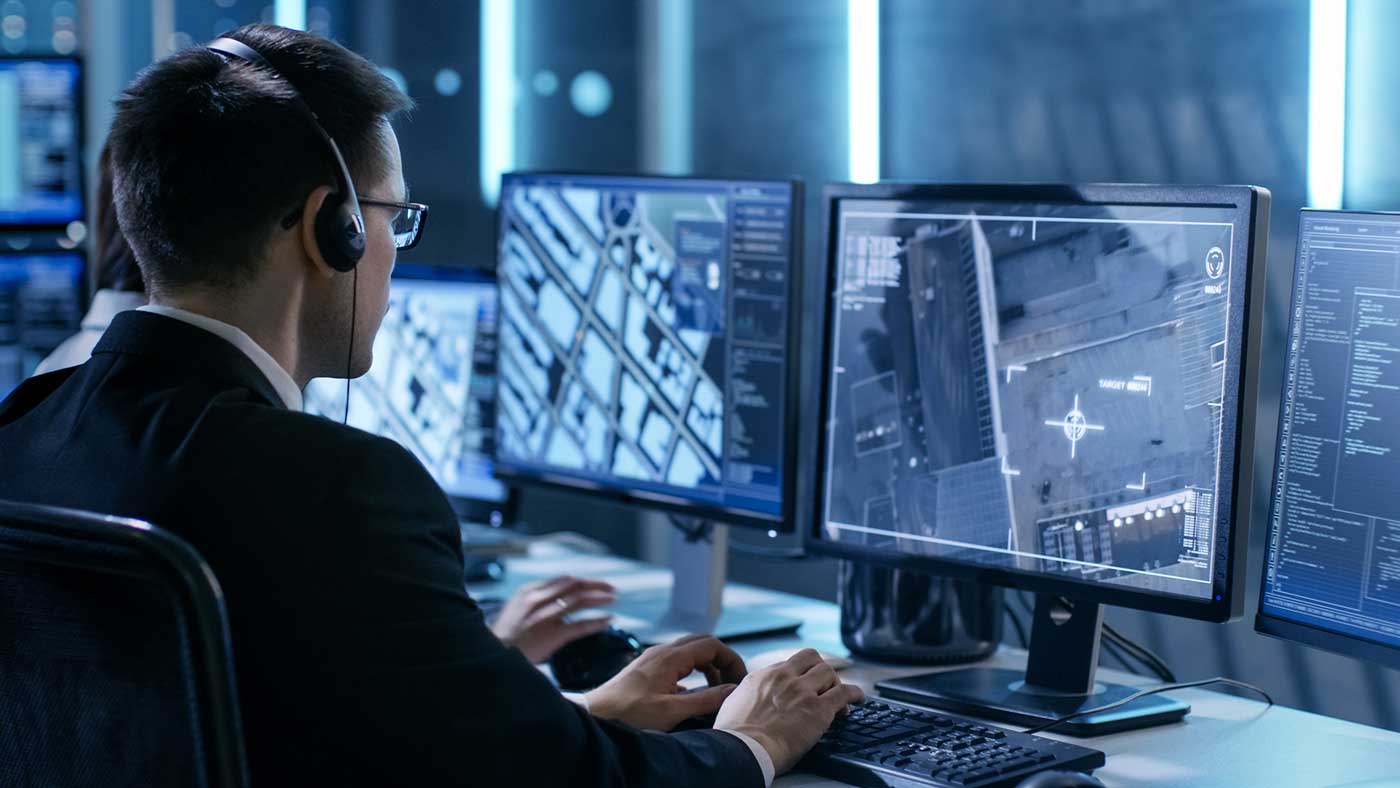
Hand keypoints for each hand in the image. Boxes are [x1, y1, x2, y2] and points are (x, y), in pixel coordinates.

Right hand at [489, 575, 616, 662]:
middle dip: (595, 585)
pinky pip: (580, 625)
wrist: (491, 657)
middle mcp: (538, 600)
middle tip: (612, 588)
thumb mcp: (517, 610)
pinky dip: (597, 621)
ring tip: (613, 599)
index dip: (583, 580)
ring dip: (600, 598)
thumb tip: (560, 597)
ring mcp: (545, 617)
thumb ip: (537, 601)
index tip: (597, 583)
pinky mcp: (552, 635)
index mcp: (529, 591)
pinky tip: (608, 619)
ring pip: (579, 601)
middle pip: (574, 586)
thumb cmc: (505, 637)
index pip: (564, 580)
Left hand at [585, 633, 746, 730]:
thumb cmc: (629, 714)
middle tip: (730, 682)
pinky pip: (677, 660)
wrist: (595, 714)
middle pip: (702, 642)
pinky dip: (692, 670)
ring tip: (715, 689)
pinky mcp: (646, 666)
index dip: (731, 660)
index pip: (712, 645)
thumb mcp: (672, 711)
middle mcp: (662, 651)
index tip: (739, 680)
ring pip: (690, 650)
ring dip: (707, 665)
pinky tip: (692, 691)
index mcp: (671, 657)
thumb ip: (705, 699)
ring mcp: (653, 657)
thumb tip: (733, 690)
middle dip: (721, 659)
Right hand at [713, 648, 864, 775]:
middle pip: (812, 660)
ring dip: (835, 684)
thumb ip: (748, 693)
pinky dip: (855, 694)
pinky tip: (859, 699)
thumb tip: (751, 697)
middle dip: (820, 672)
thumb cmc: (735, 735)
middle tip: (824, 686)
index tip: (805, 682)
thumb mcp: (734, 702)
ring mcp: (803, 691)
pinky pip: (845, 693)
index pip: (791, 663)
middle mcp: (785, 677)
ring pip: (829, 673)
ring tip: (840, 697)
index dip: (801, 673)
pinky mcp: (819, 710)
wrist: (744, 749)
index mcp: (764, 675)